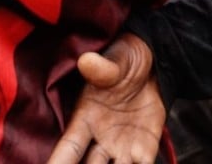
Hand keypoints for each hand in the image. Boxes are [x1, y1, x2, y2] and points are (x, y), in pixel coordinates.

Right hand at [47, 33, 165, 163]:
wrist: (153, 60)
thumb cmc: (123, 58)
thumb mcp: (114, 60)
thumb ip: (102, 68)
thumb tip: (87, 61)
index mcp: (85, 119)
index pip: (69, 149)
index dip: (58, 163)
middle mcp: (101, 139)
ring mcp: (123, 147)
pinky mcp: (146, 148)